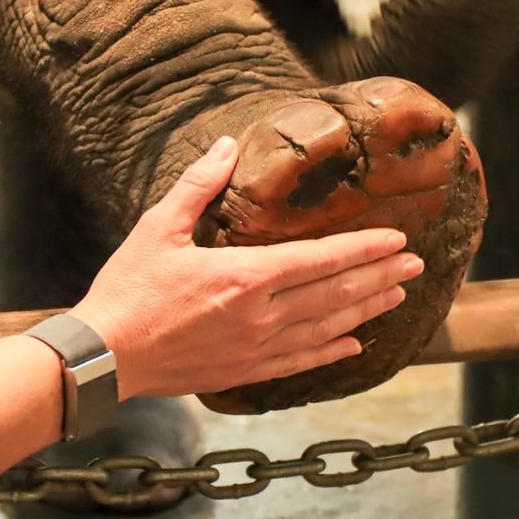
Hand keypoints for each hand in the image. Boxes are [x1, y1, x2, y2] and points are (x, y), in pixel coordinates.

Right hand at [70, 136, 423, 400]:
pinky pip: (301, 362)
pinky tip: (355, 344)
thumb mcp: (157, 228)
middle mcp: (260, 316)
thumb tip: (226, 145)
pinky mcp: (244, 372)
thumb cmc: (128, 289)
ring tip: (398, 295)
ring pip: (326, 328)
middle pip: (335, 294)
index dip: (362, 249)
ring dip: (366, 310)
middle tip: (415, 263)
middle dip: (379, 276)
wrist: (103, 356)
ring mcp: (256, 349)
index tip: (396, 239)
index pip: (320, 260)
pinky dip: (332, 351)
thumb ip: (197, 186)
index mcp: (244, 276)